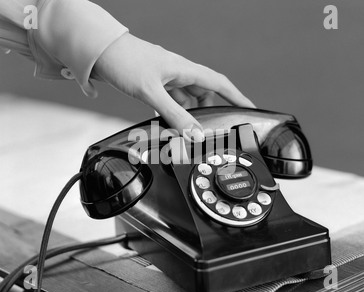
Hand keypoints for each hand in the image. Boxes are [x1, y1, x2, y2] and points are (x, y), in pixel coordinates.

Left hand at [94, 33, 254, 141]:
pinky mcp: (154, 85)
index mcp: (185, 69)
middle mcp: (179, 73)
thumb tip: (195, 134)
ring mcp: (166, 79)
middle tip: (209, 130)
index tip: (248, 108)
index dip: (236, 96)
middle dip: (208, 112)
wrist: (98, 52)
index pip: (219, 84)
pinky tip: (167, 122)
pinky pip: (171, 101)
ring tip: (185, 131)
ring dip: (187, 115)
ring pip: (186, 100)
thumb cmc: (124, 62)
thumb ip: (174, 114)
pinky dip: (172, 113)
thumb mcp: (151, 92)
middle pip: (203, 95)